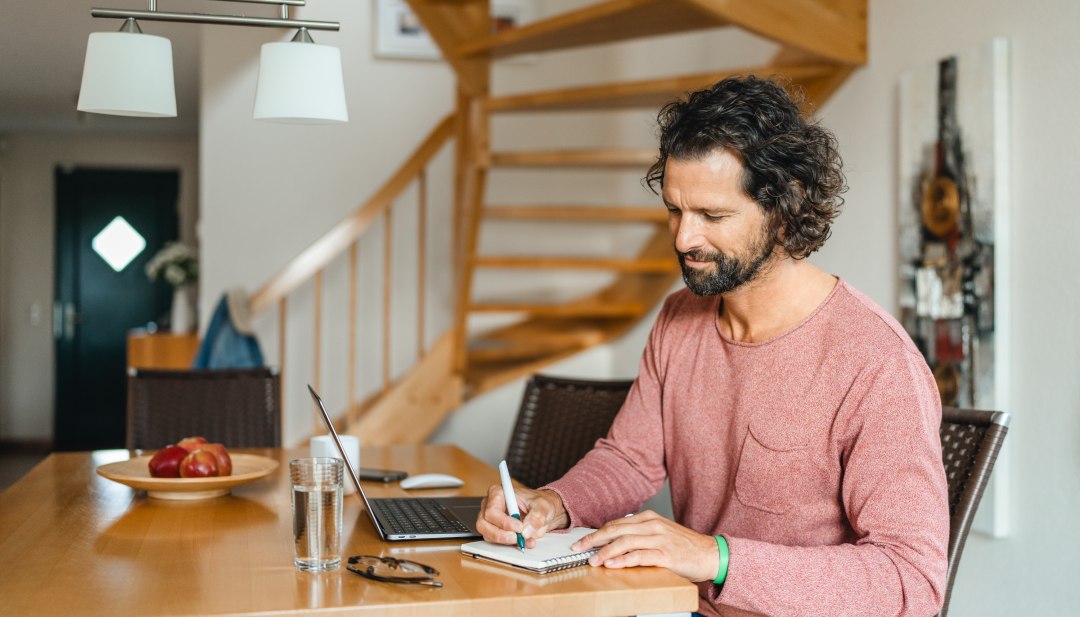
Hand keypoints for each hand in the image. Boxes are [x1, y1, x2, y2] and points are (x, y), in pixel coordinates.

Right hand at [477, 484, 568, 547]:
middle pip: (484, 523)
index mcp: (498, 493)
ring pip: (487, 534)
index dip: (504, 521)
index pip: (492, 510)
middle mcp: (490, 505)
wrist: (544, 512)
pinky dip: (508, 545)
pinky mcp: (494, 531)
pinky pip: (495, 542)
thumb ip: (536, 517)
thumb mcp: (542, 506)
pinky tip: (522, 542)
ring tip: (522, 540)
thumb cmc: (540, 503)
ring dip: (504, 541)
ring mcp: (491, 520)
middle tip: (517, 538)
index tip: (519, 527)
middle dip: (501, 534)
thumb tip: (526, 531)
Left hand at [571, 510, 719, 582]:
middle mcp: (652, 525)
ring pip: (625, 541)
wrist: (710, 554)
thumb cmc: (684, 546)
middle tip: (578, 548)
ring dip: (606, 551)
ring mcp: (659, 539)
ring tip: (592, 559)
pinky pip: (640, 555)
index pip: (616, 523)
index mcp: (649, 518)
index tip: (582, 541)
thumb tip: (615, 541)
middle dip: (594, 539)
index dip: (597, 532)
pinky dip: (623, 559)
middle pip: (616, 529)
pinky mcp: (666, 554)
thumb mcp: (660, 533)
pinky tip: (612, 564)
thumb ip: (640, 534)